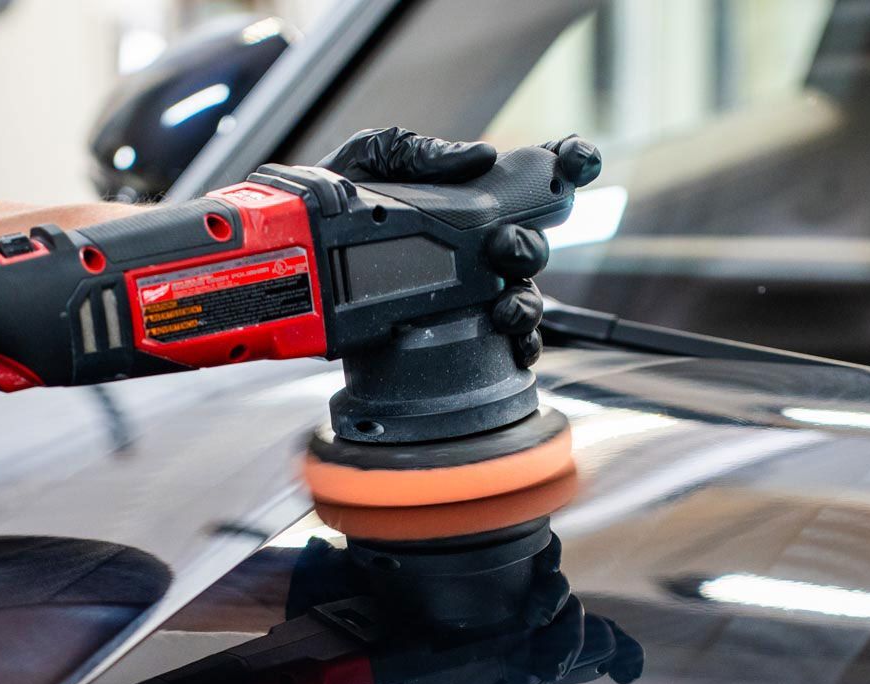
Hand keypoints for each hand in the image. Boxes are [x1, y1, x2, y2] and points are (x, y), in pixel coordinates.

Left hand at [318, 128, 603, 366]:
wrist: (291, 253)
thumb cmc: (333, 201)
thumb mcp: (372, 158)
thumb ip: (423, 151)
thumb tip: (479, 156)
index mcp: (466, 197)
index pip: (530, 179)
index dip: (566, 165)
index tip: (579, 161)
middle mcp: (475, 244)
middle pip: (530, 246)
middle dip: (528, 247)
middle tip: (505, 247)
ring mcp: (467, 289)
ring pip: (524, 298)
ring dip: (527, 304)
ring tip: (507, 308)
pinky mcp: (450, 329)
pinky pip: (502, 343)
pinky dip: (519, 346)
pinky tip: (515, 346)